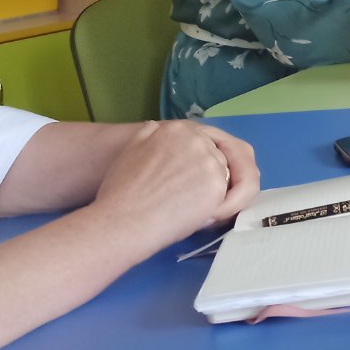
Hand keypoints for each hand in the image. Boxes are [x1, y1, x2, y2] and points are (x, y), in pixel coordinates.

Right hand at [91, 121, 260, 248]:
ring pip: (225, 178)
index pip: (205, 144)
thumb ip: (151, 136)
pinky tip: (197, 218)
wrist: (122, 221)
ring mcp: (210, 161)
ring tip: (192, 211)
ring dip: (215, 195)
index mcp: (178, 129)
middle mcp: (198, 140)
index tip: (187, 183)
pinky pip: (229, 197)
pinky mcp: (218, 184)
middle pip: (218, 160)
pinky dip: (217, 210)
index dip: (199, 167)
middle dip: (209, 181)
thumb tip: (157, 128)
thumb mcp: (133, 149)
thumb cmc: (120, 192)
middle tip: (192, 201)